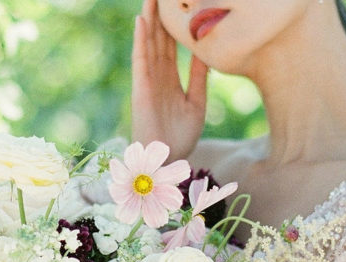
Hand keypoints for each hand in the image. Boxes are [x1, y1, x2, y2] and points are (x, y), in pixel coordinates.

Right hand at [131, 0, 207, 160]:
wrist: (167, 161)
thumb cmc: (180, 139)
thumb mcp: (197, 103)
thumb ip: (199, 77)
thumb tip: (205, 53)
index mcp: (171, 80)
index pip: (171, 44)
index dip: (173, 23)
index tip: (178, 3)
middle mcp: (157, 77)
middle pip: (158, 38)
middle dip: (159, 14)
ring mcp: (148, 81)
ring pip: (148, 43)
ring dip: (148, 19)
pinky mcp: (141, 88)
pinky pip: (140, 60)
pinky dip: (140, 40)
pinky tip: (141, 21)